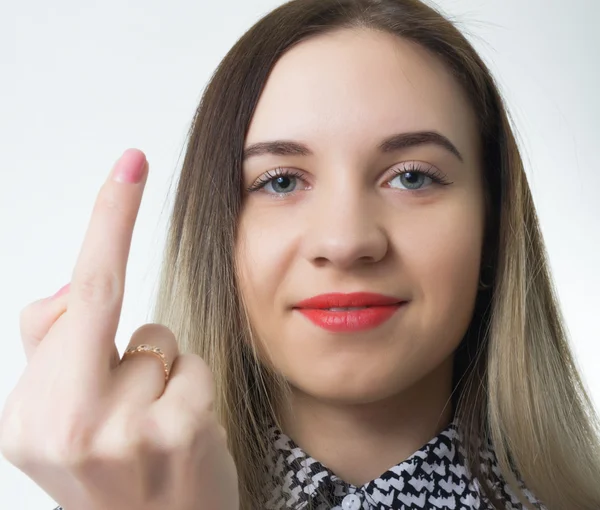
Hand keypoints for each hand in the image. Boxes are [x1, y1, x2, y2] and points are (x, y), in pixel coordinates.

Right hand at [0, 149, 238, 509]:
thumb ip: (53, 347)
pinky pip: (193, 367)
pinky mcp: (182, 434)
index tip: (129, 163)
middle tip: (129, 188)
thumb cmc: (111, 473)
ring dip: (157, 369)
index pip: (73, 296)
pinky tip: (178, 433)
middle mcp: (67, 423)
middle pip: (104, 303)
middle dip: (116, 294)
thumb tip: (68, 294)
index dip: (106, 220)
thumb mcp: (57, 421)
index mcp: (29, 415)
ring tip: (149, 423)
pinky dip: (188, 388)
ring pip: (159, 340)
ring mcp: (128, 432)